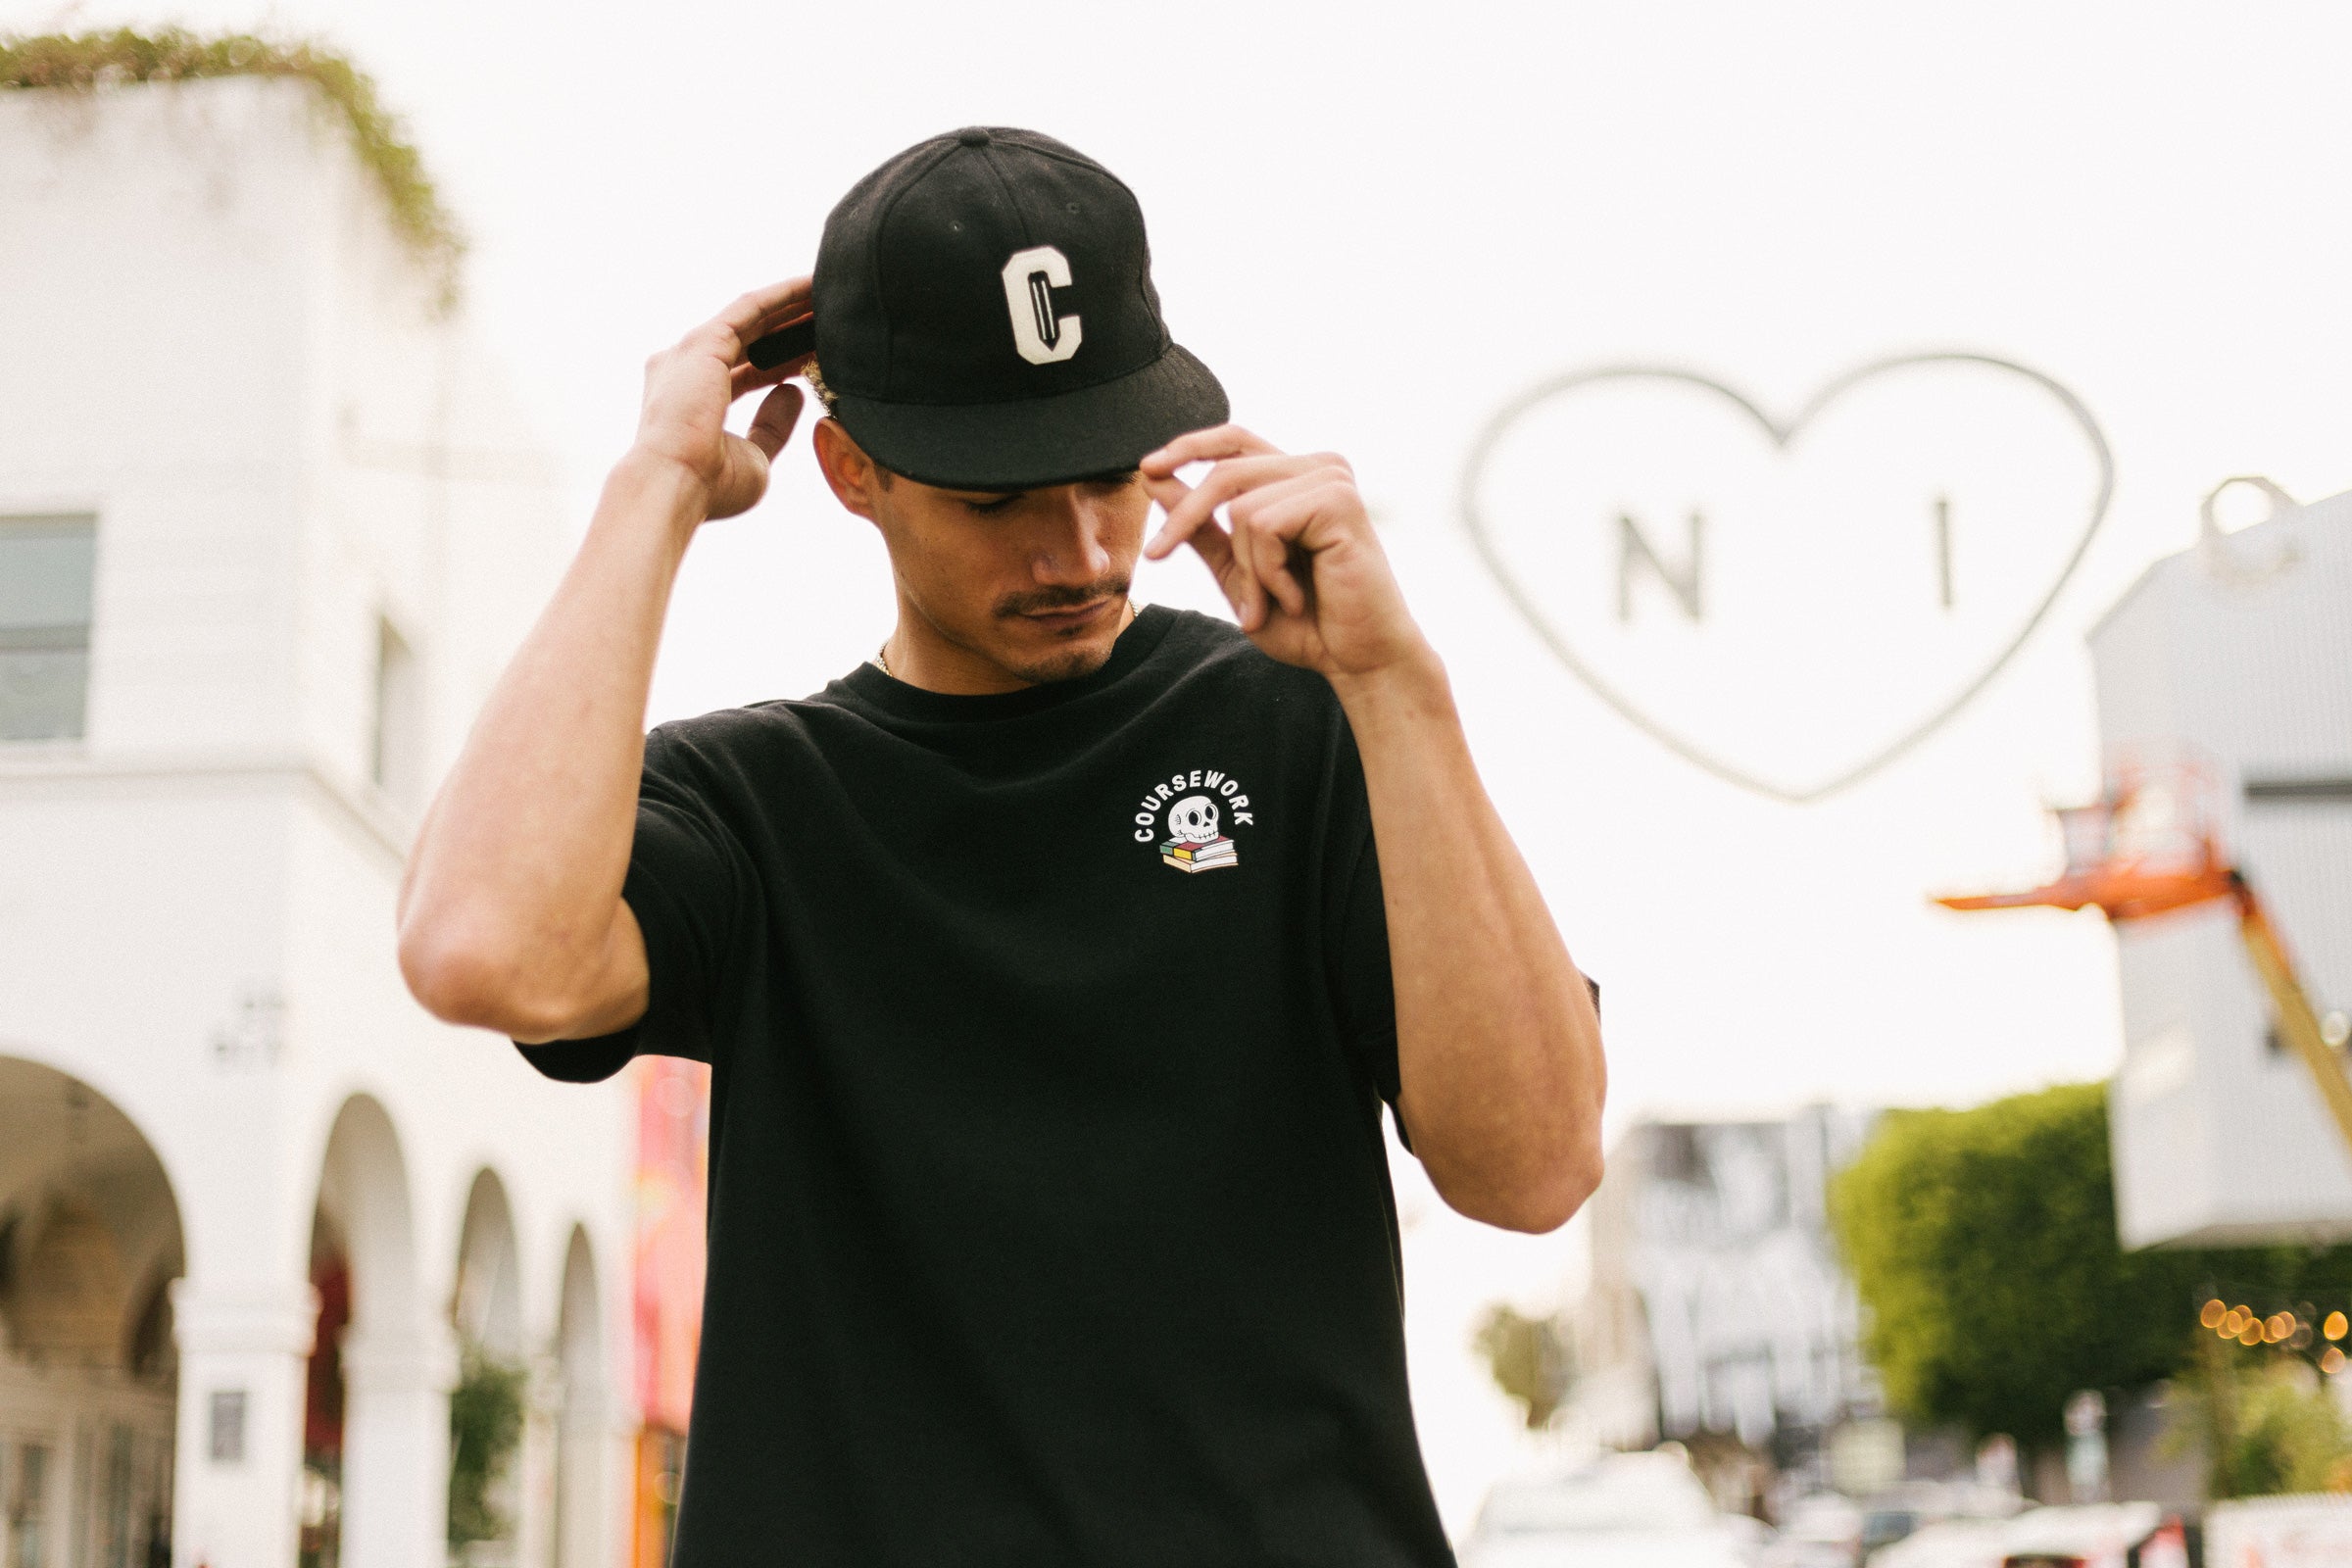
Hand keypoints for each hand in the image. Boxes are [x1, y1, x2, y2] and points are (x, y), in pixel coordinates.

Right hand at [629, 278, 814, 524]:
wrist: (675, 485)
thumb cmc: (708, 485)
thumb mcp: (754, 456)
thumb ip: (771, 425)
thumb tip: (794, 392)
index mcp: (691, 398)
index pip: (747, 370)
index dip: (783, 361)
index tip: (815, 355)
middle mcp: (687, 368)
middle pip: (751, 339)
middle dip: (790, 327)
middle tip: (828, 316)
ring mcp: (693, 352)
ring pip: (752, 318)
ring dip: (790, 304)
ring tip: (827, 293)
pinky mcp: (705, 341)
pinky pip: (751, 308)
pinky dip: (781, 296)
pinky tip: (810, 286)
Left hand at [1140, 426, 1432, 682]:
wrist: (1357, 659)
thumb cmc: (1307, 622)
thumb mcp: (1238, 571)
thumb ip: (1201, 528)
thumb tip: (1153, 477)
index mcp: (1296, 478)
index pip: (1234, 441)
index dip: (1188, 447)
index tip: (1145, 468)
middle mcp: (1317, 468)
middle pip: (1224, 471)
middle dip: (1185, 519)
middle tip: (1157, 555)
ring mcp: (1331, 480)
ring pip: (1241, 506)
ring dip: (1247, 569)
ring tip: (1270, 603)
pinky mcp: (1339, 500)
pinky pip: (1265, 525)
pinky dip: (1268, 572)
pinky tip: (1296, 596)